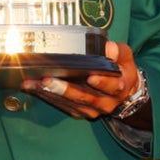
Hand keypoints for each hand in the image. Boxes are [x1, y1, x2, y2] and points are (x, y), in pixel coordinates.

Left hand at [20, 40, 141, 119]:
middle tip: (48, 80)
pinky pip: (63, 106)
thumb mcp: (125, 57)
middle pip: (85, 97)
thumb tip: (108, 48)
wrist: (124, 92)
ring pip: (70, 103)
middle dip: (65, 90)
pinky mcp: (79, 112)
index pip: (111, 86)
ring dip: (50, 94)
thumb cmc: (122, 70)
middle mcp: (105, 102)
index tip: (90, 77)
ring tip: (34, 84)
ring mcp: (91, 109)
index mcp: (118, 87)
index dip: (101, 83)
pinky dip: (48, 97)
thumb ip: (118, 52)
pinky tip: (35, 88)